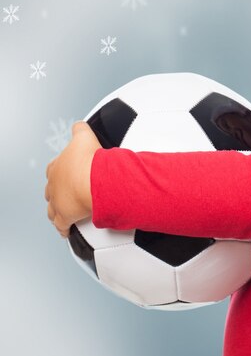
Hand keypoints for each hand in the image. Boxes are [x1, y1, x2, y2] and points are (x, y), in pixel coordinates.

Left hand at [45, 121, 101, 237]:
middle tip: (66, 192)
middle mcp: (54, 185)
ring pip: (52, 209)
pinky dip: (64, 228)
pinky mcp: (65, 217)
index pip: (54, 169)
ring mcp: (58, 202)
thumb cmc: (89, 161)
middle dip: (57, 191)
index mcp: (57, 167)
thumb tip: (79, 125)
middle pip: (51, 190)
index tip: (66, 172)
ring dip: (57, 210)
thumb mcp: (84, 137)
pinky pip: (62, 225)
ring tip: (63, 211)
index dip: (60, 171)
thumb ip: (80, 130)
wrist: (94, 180)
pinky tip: (67, 230)